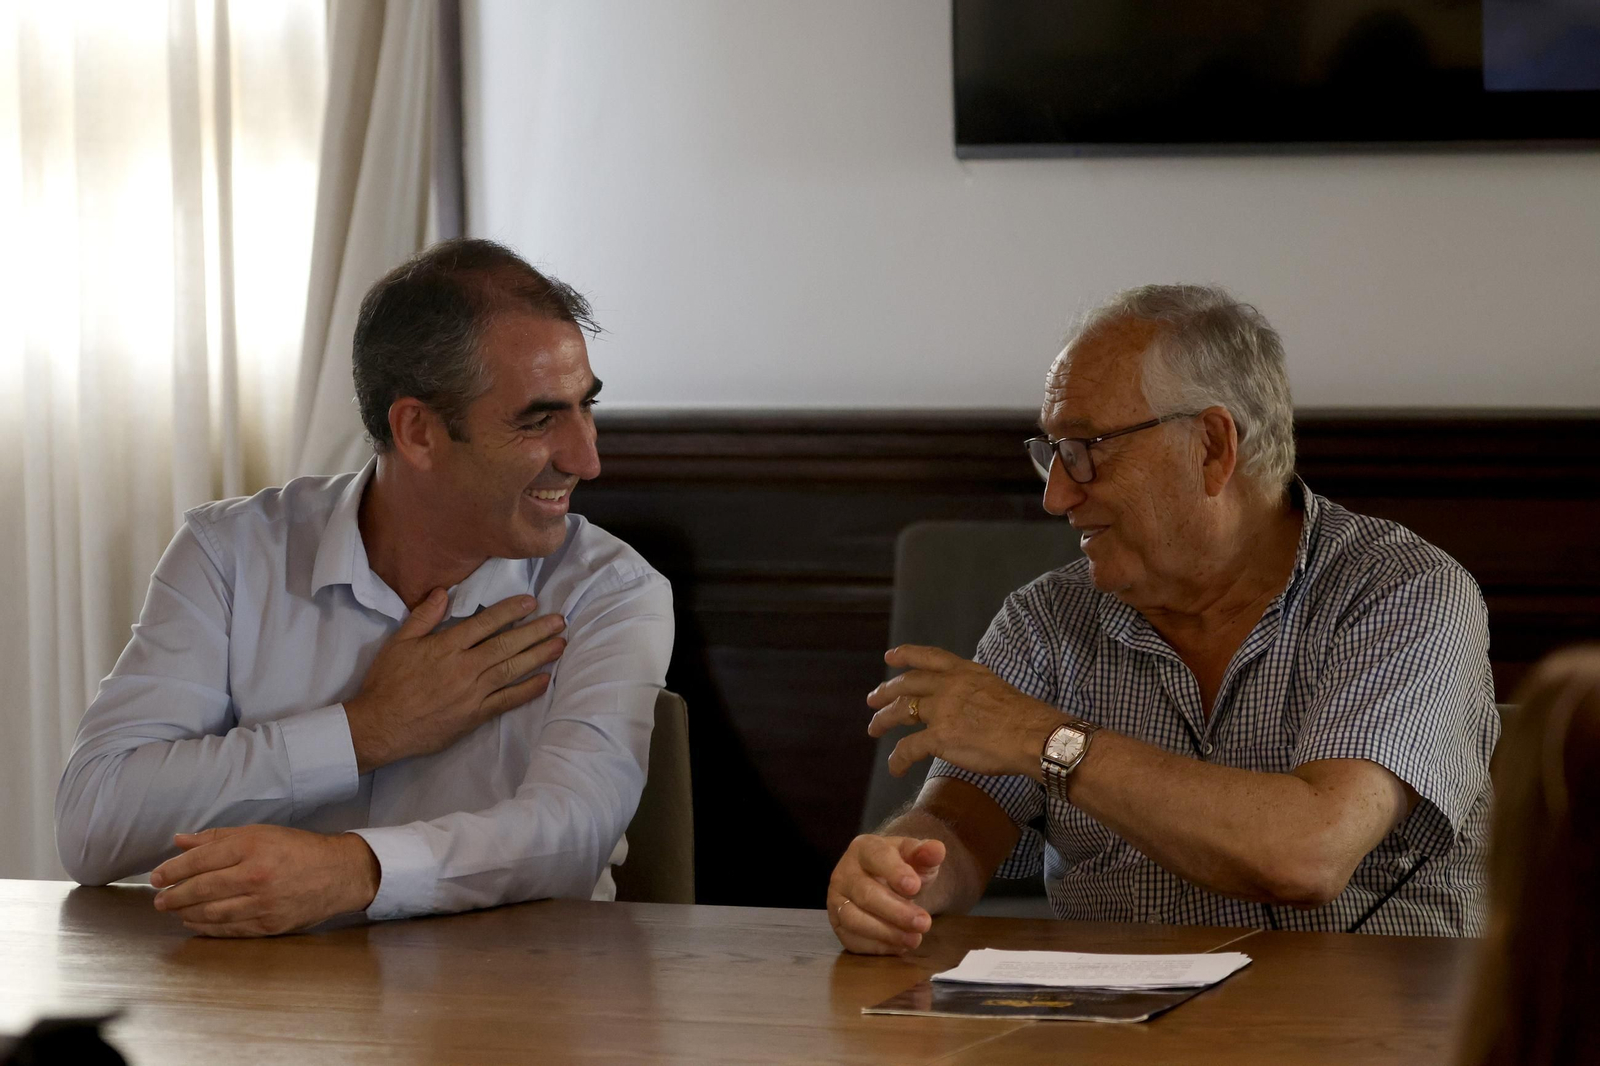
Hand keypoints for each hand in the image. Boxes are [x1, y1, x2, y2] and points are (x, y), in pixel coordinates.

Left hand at [150, 825, 379, 936]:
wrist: (339, 873)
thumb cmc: (298, 849)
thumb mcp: (261, 832)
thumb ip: (218, 838)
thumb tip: (180, 841)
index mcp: (253, 846)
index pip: (200, 860)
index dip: (172, 870)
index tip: (156, 877)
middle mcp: (255, 875)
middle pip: (201, 889)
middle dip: (173, 896)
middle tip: (159, 899)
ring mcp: (262, 903)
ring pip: (211, 913)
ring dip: (185, 914)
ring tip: (174, 911)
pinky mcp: (269, 924)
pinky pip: (229, 929)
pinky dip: (206, 928)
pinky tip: (194, 923)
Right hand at [345, 589, 566, 772]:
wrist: (380, 726)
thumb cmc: (387, 683)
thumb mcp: (399, 643)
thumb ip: (424, 617)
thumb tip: (443, 592)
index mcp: (446, 647)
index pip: (485, 623)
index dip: (510, 610)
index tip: (532, 602)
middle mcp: (464, 667)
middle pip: (506, 645)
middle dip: (536, 631)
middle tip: (560, 621)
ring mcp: (472, 693)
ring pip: (512, 670)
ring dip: (539, 656)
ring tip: (561, 644)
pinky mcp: (474, 716)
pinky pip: (507, 701)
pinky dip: (527, 691)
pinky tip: (545, 681)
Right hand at [828, 835, 944, 954]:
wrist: (883, 882)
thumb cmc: (900, 867)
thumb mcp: (915, 857)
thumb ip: (925, 853)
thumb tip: (937, 849)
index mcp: (863, 848)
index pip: (876, 857)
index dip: (895, 872)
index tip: (915, 887)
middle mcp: (844, 873)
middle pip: (865, 893)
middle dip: (896, 911)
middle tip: (923, 923)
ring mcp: (836, 900)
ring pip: (854, 919)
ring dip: (886, 933)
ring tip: (914, 939)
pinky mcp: (837, 924)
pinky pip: (852, 940)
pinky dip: (877, 946)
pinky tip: (899, 946)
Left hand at [866, 645, 1062, 779]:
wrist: (1033, 736)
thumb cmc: (1025, 718)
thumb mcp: (996, 688)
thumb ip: (974, 691)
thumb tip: (967, 703)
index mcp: (965, 672)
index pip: (930, 657)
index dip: (906, 655)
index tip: (890, 657)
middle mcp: (949, 686)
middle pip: (908, 685)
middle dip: (886, 692)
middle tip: (872, 700)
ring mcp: (942, 710)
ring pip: (901, 711)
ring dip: (883, 720)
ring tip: (873, 729)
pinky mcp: (939, 737)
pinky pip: (909, 748)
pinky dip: (898, 758)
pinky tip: (895, 768)